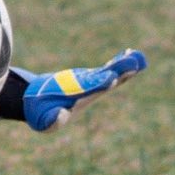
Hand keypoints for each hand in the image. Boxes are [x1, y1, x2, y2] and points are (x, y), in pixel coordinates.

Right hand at [19, 50, 147, 131]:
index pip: (92, 92)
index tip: (112, 77)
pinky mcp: (89, 78)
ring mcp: (91, 85)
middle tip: (134, 65)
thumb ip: (52, 120)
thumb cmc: (39, 113)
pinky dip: (117, 62)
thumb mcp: (42, 120)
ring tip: (135, 56)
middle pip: (108, 83)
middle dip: (120, 74)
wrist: (38, 105)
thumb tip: (61, 115)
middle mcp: (90, 93)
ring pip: (111, 74)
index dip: (102, 85)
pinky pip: (107, 69)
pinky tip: (128, 53)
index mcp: (79, 102)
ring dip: (123, 66)